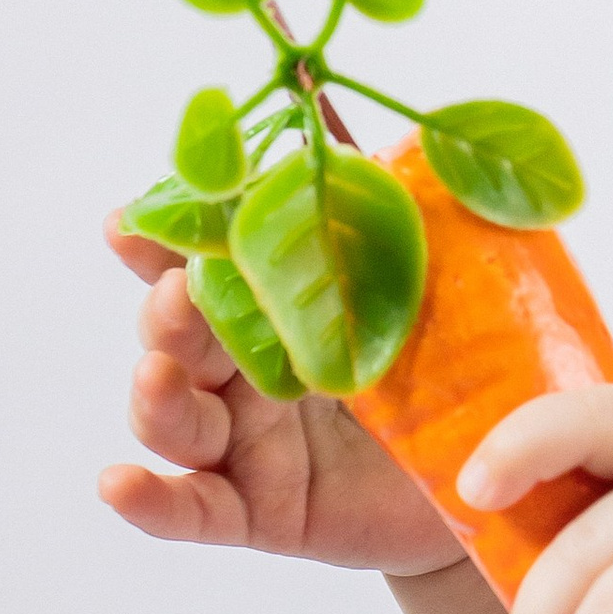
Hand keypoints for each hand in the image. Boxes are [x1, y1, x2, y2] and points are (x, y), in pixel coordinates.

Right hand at [97, 217, 463, 573]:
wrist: (494, 473)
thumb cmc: (449, 369)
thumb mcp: (421, 282)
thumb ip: (370, 206)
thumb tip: (325, 103)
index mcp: (269, 309)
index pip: (199, 267)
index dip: (160, 244)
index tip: (131, 223)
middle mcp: (242, 373)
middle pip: (176, 339)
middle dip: (167, 314)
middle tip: (180, 293)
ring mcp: (244, 445)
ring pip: (172, 420)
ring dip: (155, 396)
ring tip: (158, 376)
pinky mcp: (257, 510)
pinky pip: (194, 510)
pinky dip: (151, 502)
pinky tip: (118, 484)